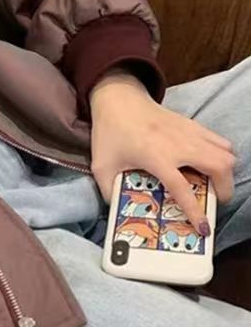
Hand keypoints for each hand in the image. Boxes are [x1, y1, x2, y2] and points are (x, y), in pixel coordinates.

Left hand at [89, 70, 234, 232]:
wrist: (117, 99)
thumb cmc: (109, 132)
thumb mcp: (101, 166)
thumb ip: (109, 191)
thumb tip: (118, 210)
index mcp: (156, 157)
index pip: (182, 188)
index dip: (195, 211)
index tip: (203, 227)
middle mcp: (178, 144)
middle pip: (219, 167)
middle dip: (223, 190)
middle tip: (214, 201)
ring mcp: (188, 132)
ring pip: (225, 153)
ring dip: (224, 172)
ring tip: (213, 183)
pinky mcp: (192, 124)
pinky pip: (219, 141)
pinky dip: (222, 154)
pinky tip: (208, 163)